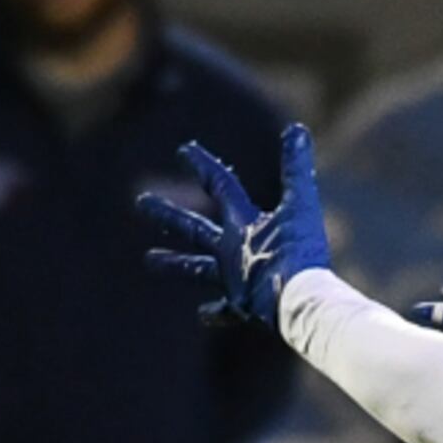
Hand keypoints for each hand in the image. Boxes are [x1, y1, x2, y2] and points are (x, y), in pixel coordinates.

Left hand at [141, 124, 328, 326]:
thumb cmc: (299, 253)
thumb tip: (297, 129)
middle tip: (140, 202)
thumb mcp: (302, 207)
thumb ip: (298, 170)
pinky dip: (215, 311)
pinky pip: (224, 310)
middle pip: (193, 228)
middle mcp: (228, 251)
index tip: (184, 150)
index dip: (203, 165)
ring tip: (148, 260)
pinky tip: (204, 313)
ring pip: (197, 269)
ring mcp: (231, 280)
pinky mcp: (241, 307)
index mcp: (241, 225)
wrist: (298, 299)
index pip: (220, 186)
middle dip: (167, 213)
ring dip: (174, 263)